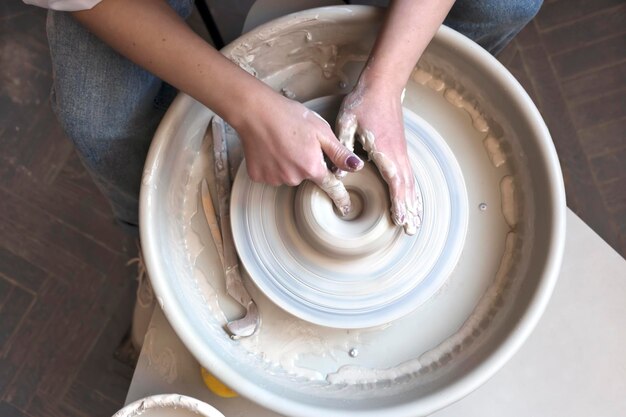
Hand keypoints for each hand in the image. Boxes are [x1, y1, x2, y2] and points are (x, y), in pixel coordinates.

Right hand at [235, 94, 363, 214]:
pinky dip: (271, 164)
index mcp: (311, 167)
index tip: (346, 208)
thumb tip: (356, 167)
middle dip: (306, 163)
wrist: (255, 111)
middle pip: (306, 176)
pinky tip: (269, 149)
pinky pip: (271, 174)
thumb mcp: (321, 130)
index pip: (331, 187)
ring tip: (281, 142)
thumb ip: (338, 152)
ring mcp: (274, 179)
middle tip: (298, 142)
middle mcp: (293, 178)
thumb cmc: (289, 116)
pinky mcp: (258, 176)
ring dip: (288, 163)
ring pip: (288, 175)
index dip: (340, 197)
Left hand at [336, 84, 421, 234]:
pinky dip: (412, 192)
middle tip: (411, 231)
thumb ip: (344, 147)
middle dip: (410, 210)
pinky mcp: (400, 149)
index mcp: (385, 150)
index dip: (399, 202)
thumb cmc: (363, 103)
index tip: (400, 220)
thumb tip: (342, 172)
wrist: (382, 85)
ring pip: (411, 183)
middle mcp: (398, 154)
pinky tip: (412, 200)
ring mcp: (401, 152)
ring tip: (416, 222)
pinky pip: (409, 176)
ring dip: (414, 203)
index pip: (395, 182)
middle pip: (407, 188)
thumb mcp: (347, 123)